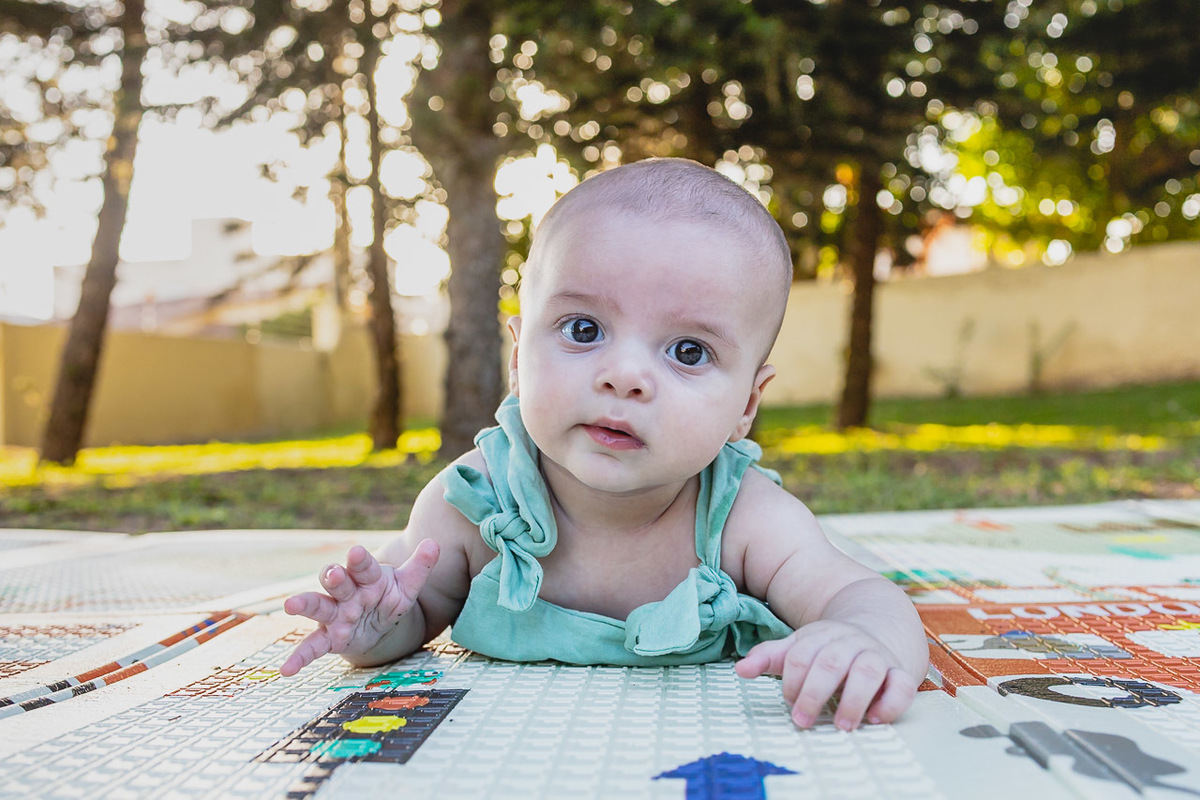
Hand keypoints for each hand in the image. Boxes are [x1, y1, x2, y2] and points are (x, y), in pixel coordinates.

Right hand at [278, 539, 439, 676]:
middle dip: (334, 577)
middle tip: (333, 573)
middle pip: (337, 582)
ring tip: (290, 604)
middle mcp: (347, 593)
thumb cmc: (388, 596)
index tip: (357, 553)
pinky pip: (312, 647)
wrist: (377, 623)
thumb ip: (419, 567)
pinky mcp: (329, 638)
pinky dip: (299, 657)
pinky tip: (287, 669)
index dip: (360, 561)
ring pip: (318, 607)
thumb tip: (433, 543)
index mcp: (367, 577)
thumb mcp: (407, 586)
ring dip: (305, 604)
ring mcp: (335, 615)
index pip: (364, 567)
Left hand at [734, 620, 918, 730]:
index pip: (800, 655)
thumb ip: (770, 658)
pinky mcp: (900, 672)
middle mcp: (849, 643)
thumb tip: (741, 669)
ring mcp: (877, 656)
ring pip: (868, 672)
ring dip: (853, 700)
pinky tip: (875, 718)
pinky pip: (902, 685)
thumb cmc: (829, 649)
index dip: (792, 680)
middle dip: (814, 694)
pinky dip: (891, 703)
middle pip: (830, 663)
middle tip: (803, 720)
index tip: (789, 701)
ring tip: (842, 725)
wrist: (878, 626)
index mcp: (820, 636)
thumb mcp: (799, 648)